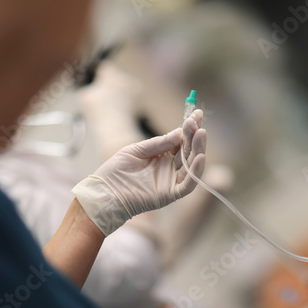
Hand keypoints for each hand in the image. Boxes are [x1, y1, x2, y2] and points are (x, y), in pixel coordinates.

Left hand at [72, 110, 205, 235]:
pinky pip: (188, 184)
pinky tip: (200, 157)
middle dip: (194, 136)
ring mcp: (171, 181)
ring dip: (198, 149)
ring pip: (191, 165)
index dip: (190, 128)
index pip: (181, 141)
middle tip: (197, 122)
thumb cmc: (117, 171)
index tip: (197, 113)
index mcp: (162, 156)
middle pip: (188, 151)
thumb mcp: (136, 150)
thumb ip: (158, 143)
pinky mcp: (170, 194)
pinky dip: (195, 172)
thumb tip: (179, 133)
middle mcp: (169, 168)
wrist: (105, 192)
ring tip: (201, 133)